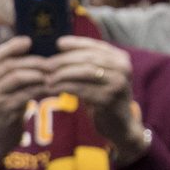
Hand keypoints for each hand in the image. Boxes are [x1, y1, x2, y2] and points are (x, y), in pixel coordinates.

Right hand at [0, 35, 49, 169]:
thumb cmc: (2, 107)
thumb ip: (7, 70)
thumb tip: (30, 47)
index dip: (13, 46)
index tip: (29, 41)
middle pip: (10, 65)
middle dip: (33, 61)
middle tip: (51, 61)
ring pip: (18, 77)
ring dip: (38, 73)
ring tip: (52, 73)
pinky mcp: (3, 110)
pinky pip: (26, 94)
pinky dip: (41, 89)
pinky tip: (52, 88)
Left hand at [49, 36, 142, 160]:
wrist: (120, 126)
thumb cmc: (104, 98)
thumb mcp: (100, 77)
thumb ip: (87, 62)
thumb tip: (60, 44)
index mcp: (121, 59)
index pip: (95, 46)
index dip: (76, 43)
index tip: (58, 43)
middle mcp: (123, 68)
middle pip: (88, 58)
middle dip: (64, 60)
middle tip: (46, 64)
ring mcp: (117, 84)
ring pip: (84, 72)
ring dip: (62, 74)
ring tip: (47, 77)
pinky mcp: (108, 99)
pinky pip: (81, 89)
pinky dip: (64, 87)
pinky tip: (52, 89)